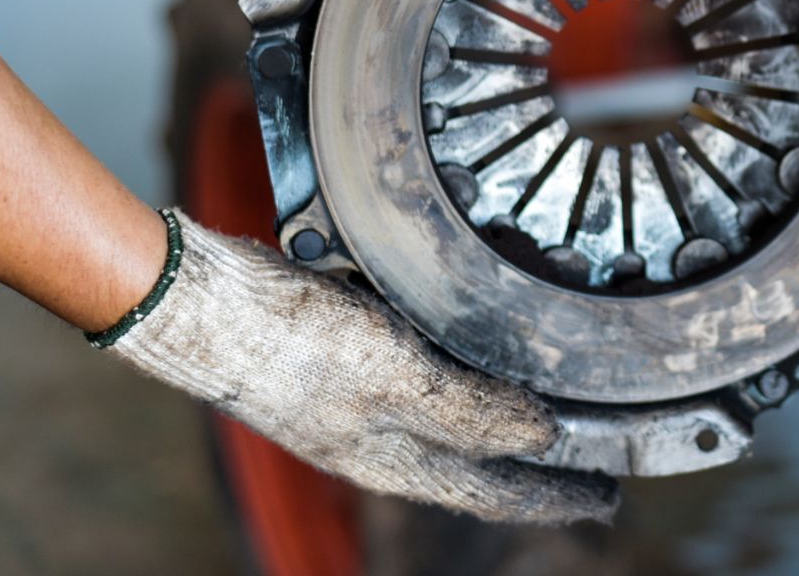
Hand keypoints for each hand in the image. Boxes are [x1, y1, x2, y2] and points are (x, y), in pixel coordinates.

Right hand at [100, 210, 616, 524]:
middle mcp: (376, 436)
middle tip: (593, 457)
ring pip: (447, 416)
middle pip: (474, 460)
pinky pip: (418, 371)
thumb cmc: (285, 342)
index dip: (554, 496)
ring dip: (501, 412)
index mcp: (392, 457)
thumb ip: (470, 411)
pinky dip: (460, 368)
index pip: (492, 492)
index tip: (606, 498)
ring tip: (552, 402)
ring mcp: (354, 398)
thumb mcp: (395, 377)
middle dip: (534, 463)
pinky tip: (476, 340)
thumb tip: (542, 439)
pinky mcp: (339, 354)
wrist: (192, 299)